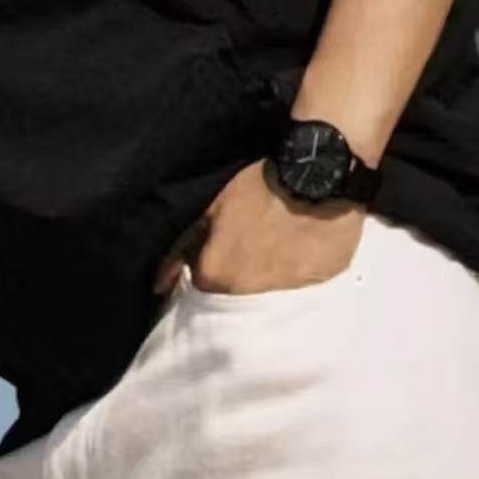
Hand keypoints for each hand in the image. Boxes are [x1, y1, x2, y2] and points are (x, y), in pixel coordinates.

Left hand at [153, 157, 365, 296]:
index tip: (213, 250)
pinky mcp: (316, 291)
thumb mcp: (212, 208)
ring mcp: (284, 299)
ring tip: (270, 251)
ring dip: (261, 280)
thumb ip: (182, 246)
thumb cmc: (259, 187)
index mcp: (217, 277)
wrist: (319, 179)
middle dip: (231, 277)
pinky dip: (291, 279)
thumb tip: (159, 283)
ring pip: (263, 297)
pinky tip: (294, 255)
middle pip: (230, 296)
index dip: (203, 264)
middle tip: (244, 249)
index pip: (198, 284)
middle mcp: (247, 298)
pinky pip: (296, 293)